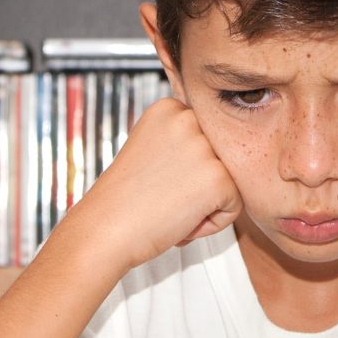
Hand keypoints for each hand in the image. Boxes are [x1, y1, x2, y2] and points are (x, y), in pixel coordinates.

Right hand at [67, 97, 241, 275]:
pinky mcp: (218, 178)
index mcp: (170, 108)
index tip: (154, 178)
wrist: (104, 230)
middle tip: (160, 195)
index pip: (204, 140)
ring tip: (168, 207)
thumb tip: (211, 148)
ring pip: (228, 183)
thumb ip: (180, 141)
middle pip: (219, 160)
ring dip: (203, 204)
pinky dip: (211, 224)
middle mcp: (188, 119)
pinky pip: (233, 206)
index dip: (183, 170)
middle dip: (196, 186)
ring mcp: (205, 147)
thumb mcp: (150, 150)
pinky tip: (179, 220)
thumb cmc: (125, 200)